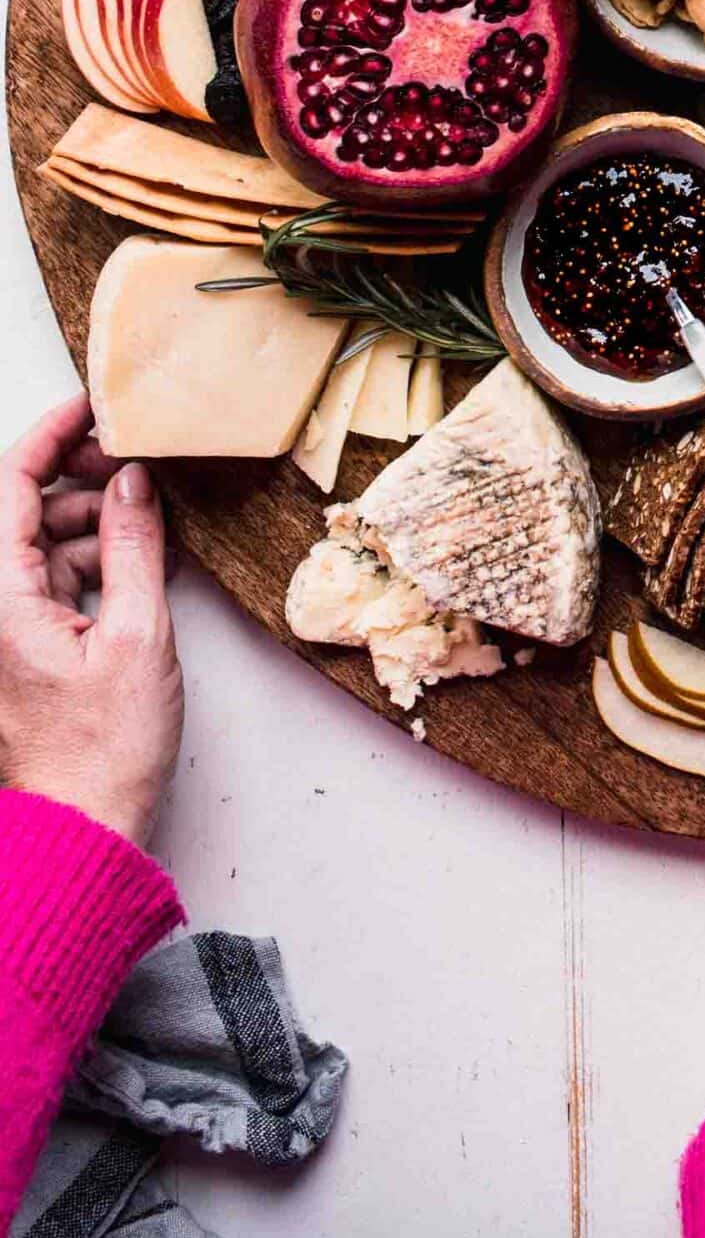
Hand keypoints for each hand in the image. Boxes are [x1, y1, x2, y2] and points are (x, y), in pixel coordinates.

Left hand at [0, 396, 182, 845]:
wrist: (81, 830)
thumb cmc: (102, 751)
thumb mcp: (136, 636)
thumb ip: (134, 547)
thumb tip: (134, 482)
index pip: (6, 486)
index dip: (49, 435)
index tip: (94, 407)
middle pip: (24, 512)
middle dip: (83, 481)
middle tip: (142, 468)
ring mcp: (7, 630)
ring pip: (42, 545)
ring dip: (96, 525)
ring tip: (156, 527)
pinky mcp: (26, 651)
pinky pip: (54, 582)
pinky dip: (96, 564)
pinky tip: (143, 566)